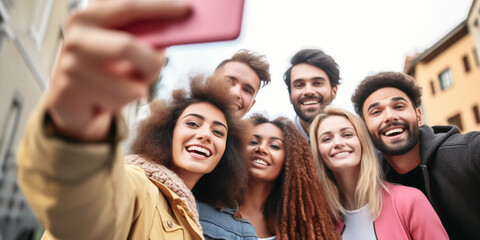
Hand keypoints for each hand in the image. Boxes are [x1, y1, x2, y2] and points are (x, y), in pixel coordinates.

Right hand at [46, 0, 189, 141]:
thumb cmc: (105, 70)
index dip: (159, 7)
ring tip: (123, 87)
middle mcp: (76, 36)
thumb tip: (175, 33)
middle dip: (150, 62)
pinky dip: (122, 104)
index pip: (128, 6)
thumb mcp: (124, 48)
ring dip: (137, 90)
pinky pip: (117, 103)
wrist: (70, 101)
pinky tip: (105, 99)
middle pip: (126, 47)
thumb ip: (144, 38)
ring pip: (130, 85)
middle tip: (157, 66)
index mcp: (89, 16)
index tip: (186, 9)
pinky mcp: (69, 92)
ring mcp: (70, 65)